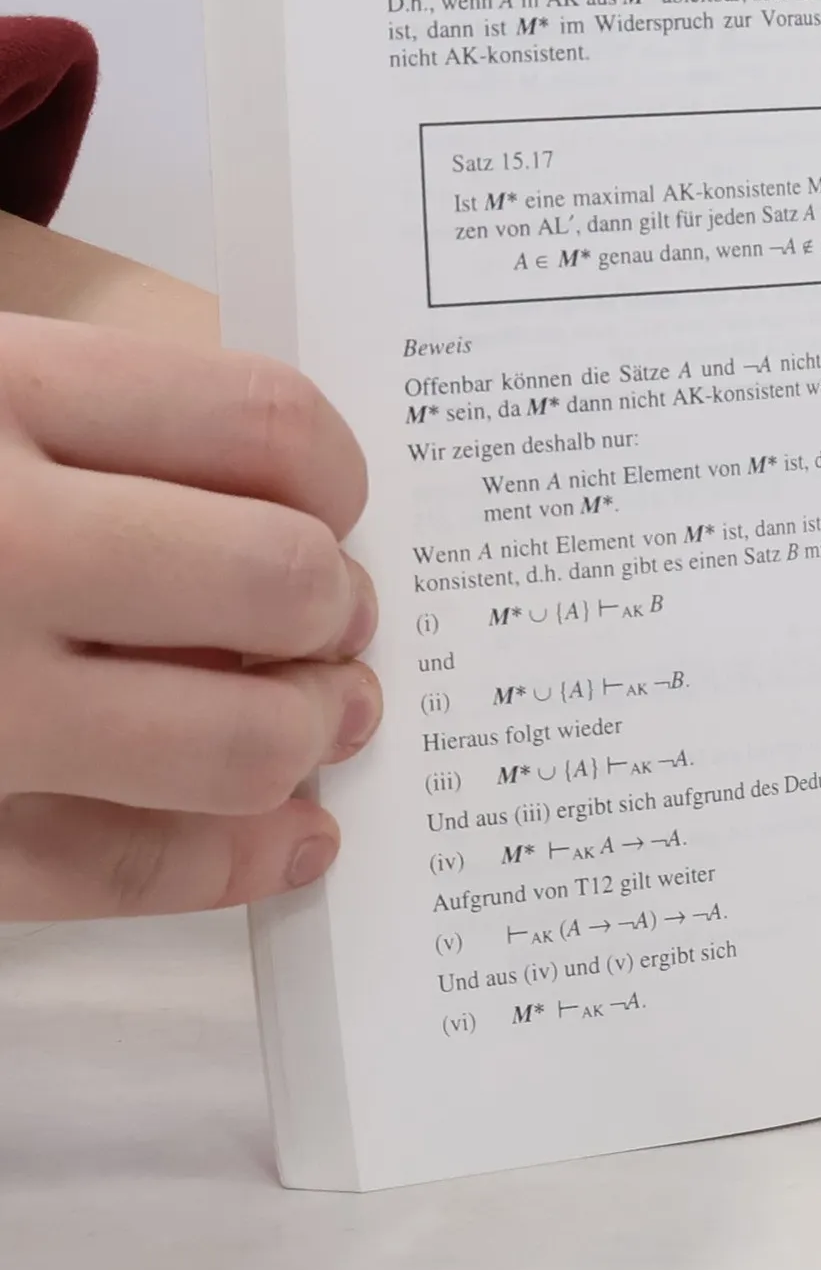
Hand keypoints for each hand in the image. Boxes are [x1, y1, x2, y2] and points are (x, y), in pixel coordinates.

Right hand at [0, 313, 381, 917]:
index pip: (263, 425)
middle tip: (336, 620)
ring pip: (233, 744)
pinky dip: (229, 863)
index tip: (337, 508)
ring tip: (325, 720)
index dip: (338, 477)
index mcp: (0, 397)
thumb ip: (94, 420)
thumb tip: (289, 500)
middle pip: (277, 578)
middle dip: (336, 609)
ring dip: (309, 733)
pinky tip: (290, 840)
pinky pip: (117, 872)